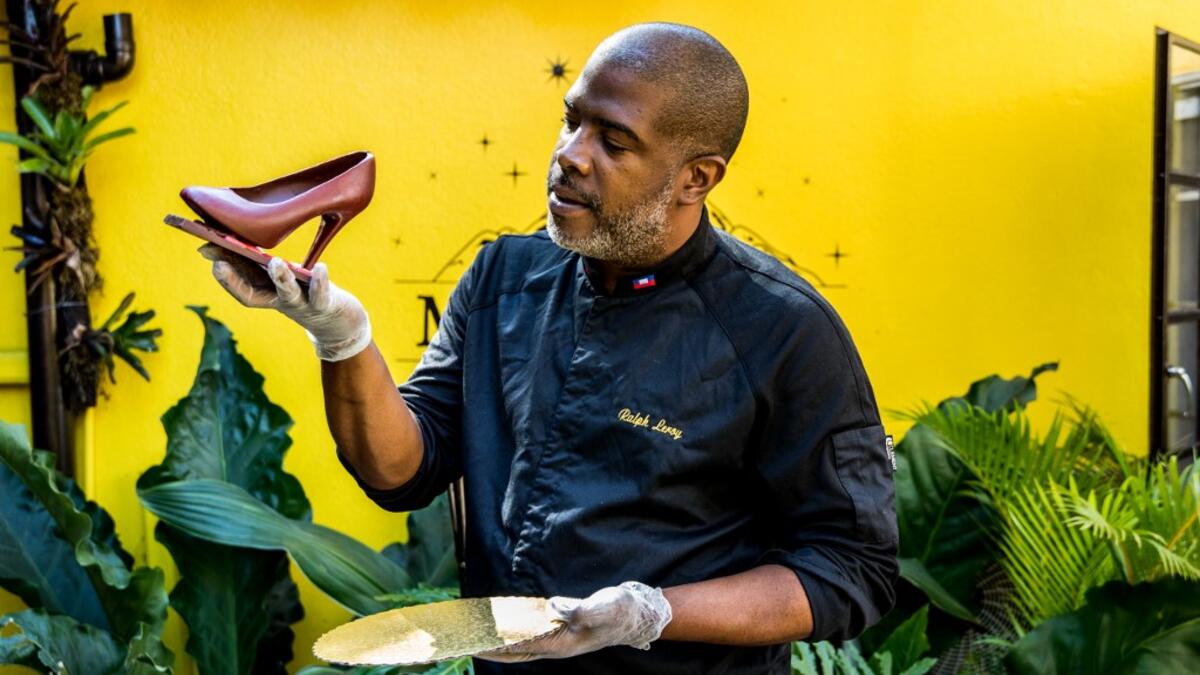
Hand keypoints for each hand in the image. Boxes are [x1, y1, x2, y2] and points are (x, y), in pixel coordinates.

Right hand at [199, 244, 371, 361]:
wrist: (339, 324)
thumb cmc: (304, 292)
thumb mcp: (278, 277)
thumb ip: (254, 263)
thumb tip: (220, 242)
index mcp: (266, 293)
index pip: (239, 284)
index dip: (222, 271)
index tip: (205, 251)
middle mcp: (280, 300)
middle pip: (255, 292)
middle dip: (235, 279)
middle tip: (218, 262)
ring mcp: (302, 305)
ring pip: (288, 293)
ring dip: (280, 279)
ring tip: (274, 262)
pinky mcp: (326, 306)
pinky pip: (322, 295)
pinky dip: (320, 283)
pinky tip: (321, 267)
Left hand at [477, 581, 671, 661]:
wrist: (638, 614)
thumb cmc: (619, 612)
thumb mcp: (601, 608)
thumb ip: (577, 610)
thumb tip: (552, 607)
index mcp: (561, 645)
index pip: (519, 648)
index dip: (495, 647)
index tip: (472, 644)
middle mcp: (556, 645)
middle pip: (515, 652)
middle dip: (490, 648)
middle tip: (464, 642)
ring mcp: (559, 639)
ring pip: (522, 644)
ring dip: (500, 642)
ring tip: (478, 635)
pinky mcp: (562, 629)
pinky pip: (531, 633)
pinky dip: (515, 632)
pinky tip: (505, 626)